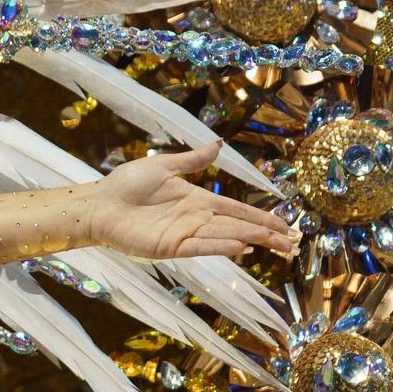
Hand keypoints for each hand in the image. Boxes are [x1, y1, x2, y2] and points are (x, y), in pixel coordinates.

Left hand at [83, 141, 296, 260]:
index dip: (261, 217)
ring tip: (277, 246)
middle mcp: (196, 219)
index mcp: (197, 200)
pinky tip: (241, 247)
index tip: (285, 225)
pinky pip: (201, 247)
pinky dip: (221, 246)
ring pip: (226, 238)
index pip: (237, 209)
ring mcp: (185, 234)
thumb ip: (193, 160)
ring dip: (252, 241)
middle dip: (266, 234)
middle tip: (293, 243)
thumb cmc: (127, 184)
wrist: (99, 203)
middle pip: (239, 227)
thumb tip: (219, 144)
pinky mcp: (170, 247)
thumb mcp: (163, 166)